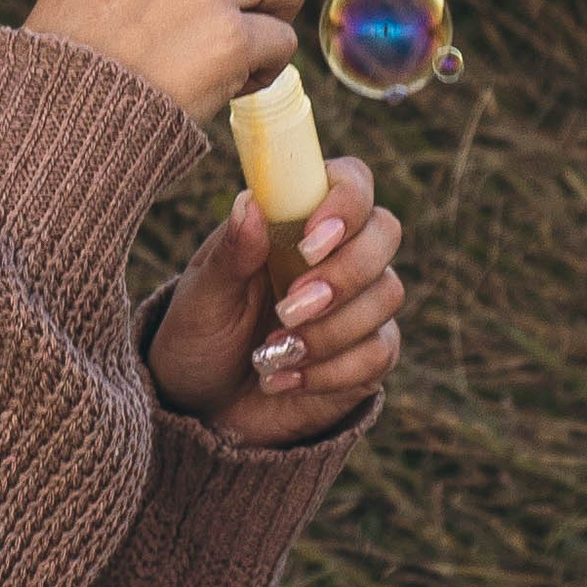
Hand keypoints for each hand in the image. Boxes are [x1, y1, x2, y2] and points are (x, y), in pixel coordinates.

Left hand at [146, 162, 403, 447]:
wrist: (204, 405)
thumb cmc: (199, 335)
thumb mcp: (203, 296)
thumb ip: (231, 253)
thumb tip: (250, 204)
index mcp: (295, 221)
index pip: (350, 182)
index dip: (345, 202)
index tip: (308, 244)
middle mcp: (336, 253)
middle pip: (385, 232)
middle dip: (343, 274)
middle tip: (288, 309)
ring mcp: (358, 302)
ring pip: (387, 294)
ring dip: (330, 329)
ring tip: (273, 352)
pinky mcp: (367, 353)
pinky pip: (380, 351)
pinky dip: (332, 371)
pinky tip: (285, 380)